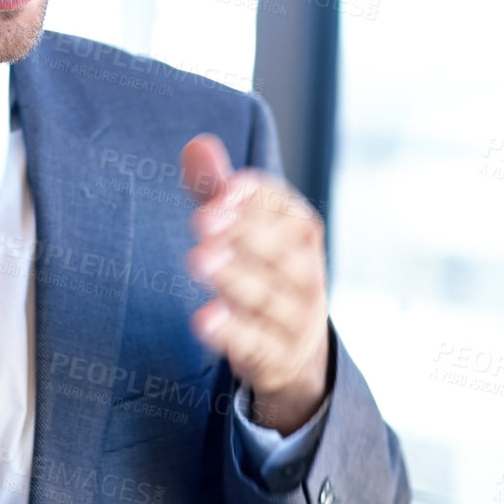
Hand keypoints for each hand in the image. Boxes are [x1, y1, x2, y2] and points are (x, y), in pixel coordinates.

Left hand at [181, 133, 330, 434]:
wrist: (297, 352)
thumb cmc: (263, 272)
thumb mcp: (242, 230)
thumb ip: (216, 189)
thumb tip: (196, 144)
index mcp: (301, 234)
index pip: (286, 210)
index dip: (257, 198)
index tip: (225, 188)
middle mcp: (306, 275)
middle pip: (282, 253)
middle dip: (244, 233)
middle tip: (202, 218)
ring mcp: (296, 320)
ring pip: (270, 297)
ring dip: (235, 278)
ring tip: (198, 259)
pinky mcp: (277, 359)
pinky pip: (259, 345)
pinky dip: (234, 333)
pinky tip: (204, 319)